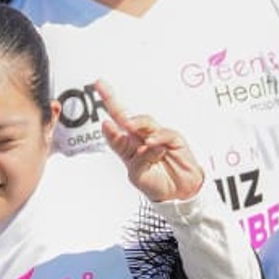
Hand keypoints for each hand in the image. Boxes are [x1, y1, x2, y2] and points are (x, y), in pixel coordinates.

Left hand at [97, 80, 202, 201]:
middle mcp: (141, 137)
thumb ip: (131, 156)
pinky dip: (157, 137)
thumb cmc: (156, 182)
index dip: (107, 123)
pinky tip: (151, 142)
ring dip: (137, 122)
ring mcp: (157, 136)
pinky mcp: (174, 139)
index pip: (115, 130)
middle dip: (112, 100)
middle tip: (100, 85)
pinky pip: (165, 134)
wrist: (178, 193)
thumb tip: (127, 135)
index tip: (101, 118)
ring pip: (145, 122)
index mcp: (129, 145)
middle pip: (125, 115)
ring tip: (129, 125)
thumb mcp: (137, 173)